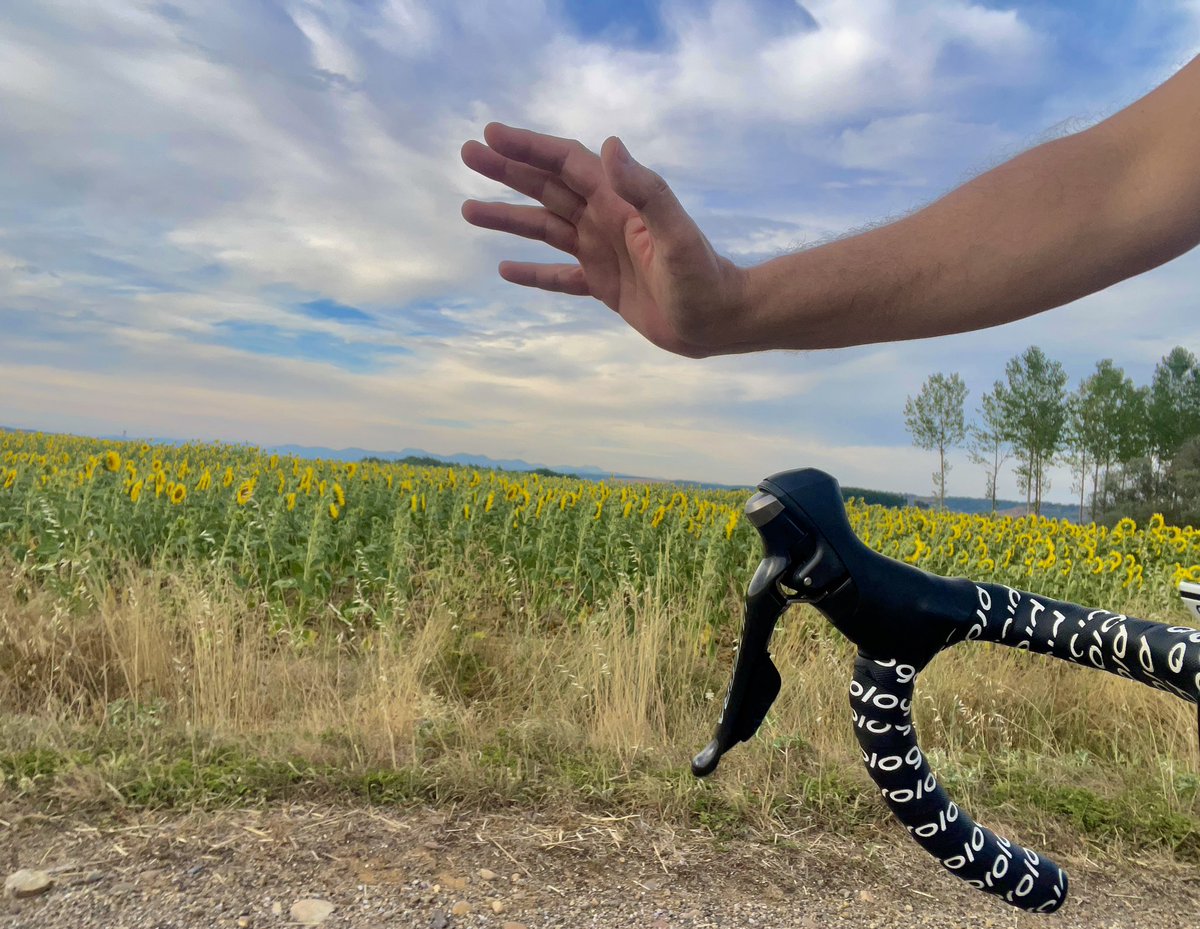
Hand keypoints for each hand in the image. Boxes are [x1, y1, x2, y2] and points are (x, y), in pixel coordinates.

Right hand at [461, 123, 750, 357]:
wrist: (721, 322)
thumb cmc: (702, 278)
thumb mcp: (676, 235)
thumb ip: (647, 191)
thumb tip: (610, 146)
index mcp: (618, 203)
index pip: (565, 164)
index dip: (529, 148)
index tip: (492, 136)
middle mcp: (605, 221)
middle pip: (547, 187)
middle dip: (507, 170)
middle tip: (467, 153)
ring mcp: (602, 253)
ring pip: (545, 228)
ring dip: (508, 216)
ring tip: (468, 209)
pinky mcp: (603, 285)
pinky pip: (558, 276)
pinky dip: (532, 273)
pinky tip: (505, 268)